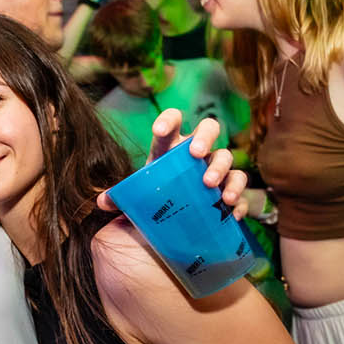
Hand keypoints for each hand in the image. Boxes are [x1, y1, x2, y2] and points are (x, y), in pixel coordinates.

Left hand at [96, 113, 247, 217]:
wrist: (177, 223)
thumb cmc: (156, 199)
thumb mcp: (137, 197)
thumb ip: (121, 197)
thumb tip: (102, 202)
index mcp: (171, 148)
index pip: (172, 122)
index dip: (168, 119)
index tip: (161, 129)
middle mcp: (196, 153)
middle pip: (209, 128)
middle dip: (205, 138)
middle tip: (196, 154)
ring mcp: (216, 168)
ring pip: (227, 157)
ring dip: (222, 169)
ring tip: (213, 187)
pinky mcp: (230, 189)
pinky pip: (241, 188)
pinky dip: (239, 198)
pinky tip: (232, 211)